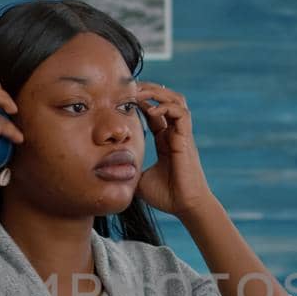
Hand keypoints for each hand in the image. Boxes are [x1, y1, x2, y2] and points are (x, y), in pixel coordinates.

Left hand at [134, 82, 214, 217]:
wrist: (185, 207)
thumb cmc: (166, 196)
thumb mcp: (139, 179)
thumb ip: (129, 169)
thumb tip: (110, 170)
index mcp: (165, 140)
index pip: (154, 111)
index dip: (141, 102)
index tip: (124, 98)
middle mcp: (174, 134)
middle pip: (166, 99)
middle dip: (148, 90)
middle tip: (129, 88)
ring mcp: (182, 135)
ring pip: (176, 100)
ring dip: (158, 93)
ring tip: (140, 93)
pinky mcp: (186, 139)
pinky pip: (181, 113)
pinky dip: (167, 107)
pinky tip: (152, 110)